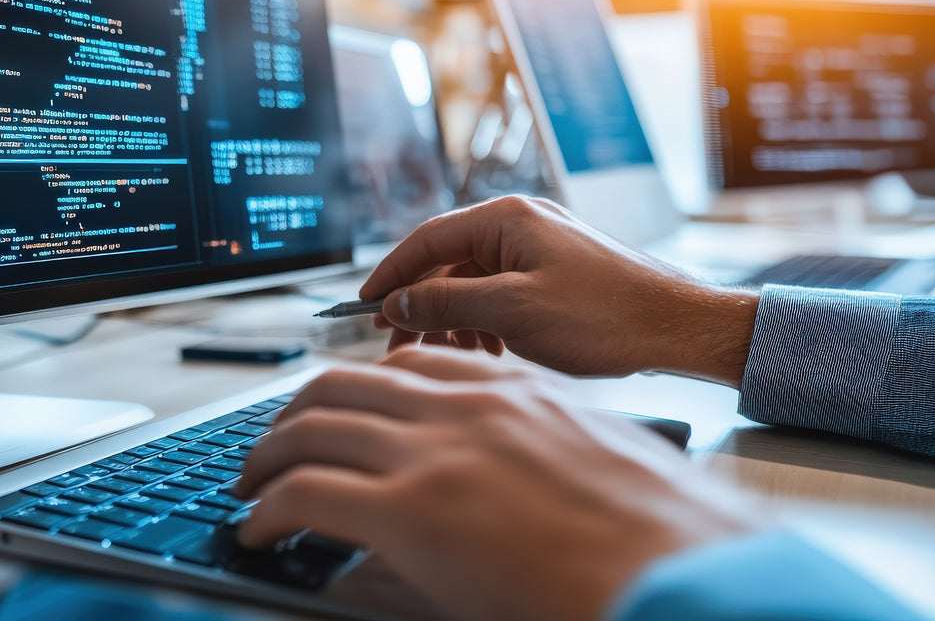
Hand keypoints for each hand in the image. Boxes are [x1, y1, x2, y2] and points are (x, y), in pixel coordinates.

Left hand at [235, 347, 759, 620]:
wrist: (683, 571)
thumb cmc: (655, 534)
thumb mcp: (585, 463)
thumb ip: (528, 451)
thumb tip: (494, 478)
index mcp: (511, 389)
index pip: (407, 363)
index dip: (356, 387)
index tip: (335, 410)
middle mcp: (465, 405)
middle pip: (339, 384)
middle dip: (292, 415)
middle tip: (273, 449)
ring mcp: (434, 453)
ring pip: (308, 427)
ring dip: (265, 457)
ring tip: (251, 487)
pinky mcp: (409, 511)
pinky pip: (304, 494)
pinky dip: (268, 510)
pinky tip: (259, 531)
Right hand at [360, 195, 758, 385]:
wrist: (678, 328)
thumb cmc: (606, 316)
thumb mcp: (513, 312)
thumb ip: (448, 304)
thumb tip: (399, 303)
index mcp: (507, 219)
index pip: (426, 239)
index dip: (390, 275)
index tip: (363, 305)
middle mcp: (521, 224)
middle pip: (447, 263)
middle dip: (421, 305)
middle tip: (396, 344)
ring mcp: (541, 249)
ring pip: (474, 282)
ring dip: (453, 320)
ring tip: (445, 357)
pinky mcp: (556, 274)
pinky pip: (502, 294)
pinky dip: (484, 323)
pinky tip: (485, 353)